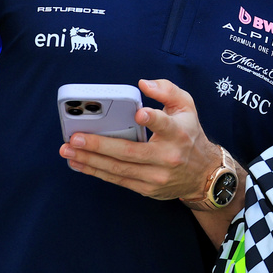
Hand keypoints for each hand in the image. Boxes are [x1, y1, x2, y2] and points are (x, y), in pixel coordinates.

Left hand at [58, 78, 219, 200]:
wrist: (204, 174)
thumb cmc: (189, 134)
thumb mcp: (187, 106)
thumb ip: (167, 90)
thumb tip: (143, 83)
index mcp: (178, 132)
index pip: (164, 125)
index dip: (152, 119)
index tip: (138, 114)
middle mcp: (167, 157)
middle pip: (129, 152)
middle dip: (99, 145)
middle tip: (75, 137)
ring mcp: (156, 176)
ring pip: (118, 169)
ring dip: (90, 160)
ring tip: (68, 151)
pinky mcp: (147, 188)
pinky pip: (118, 180)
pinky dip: (96, 172)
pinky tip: (79, 163)